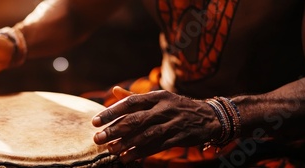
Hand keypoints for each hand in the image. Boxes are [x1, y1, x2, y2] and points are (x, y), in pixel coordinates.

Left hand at [91, 88, 220, 162]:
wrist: (209, 117)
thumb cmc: (177, 107)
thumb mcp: (159, 97)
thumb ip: (135, 97)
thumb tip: (113, 91)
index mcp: (157, 96)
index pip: (130, 102)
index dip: (111, 112)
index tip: (95, 121)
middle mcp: (163, 108)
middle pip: (134, 120)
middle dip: (114, 130)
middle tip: (98, 138)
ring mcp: (172, 123)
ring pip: (145, 134)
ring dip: (126, 143)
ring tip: (111, 150)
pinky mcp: (179, 137)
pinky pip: (156, 146)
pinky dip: (141, 152)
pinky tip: (127, 157)